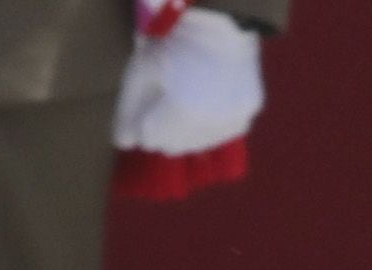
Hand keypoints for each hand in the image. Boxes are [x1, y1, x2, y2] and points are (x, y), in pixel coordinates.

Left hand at [112, 6, 259, 157]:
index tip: (149, 97)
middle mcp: (211, 125)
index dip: (144, 118)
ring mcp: (233, 122)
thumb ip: (128, 110)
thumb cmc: (173, 40)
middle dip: (165, 128)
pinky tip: (208, 99)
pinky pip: (220, 132)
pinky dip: (211, 122)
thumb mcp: (141, 69)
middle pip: (174, 146)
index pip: (150, 140)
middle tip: (167, 95)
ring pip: (198, 144)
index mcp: (184, 113)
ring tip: (188, 95)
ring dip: (188, 128)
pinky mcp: (247, 115)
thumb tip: (124, 143)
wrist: (221, 20)